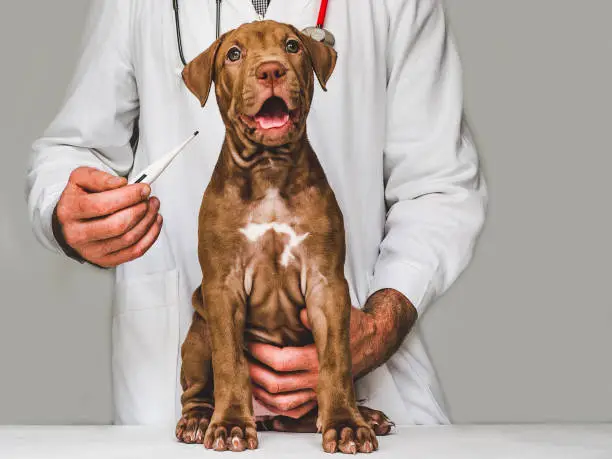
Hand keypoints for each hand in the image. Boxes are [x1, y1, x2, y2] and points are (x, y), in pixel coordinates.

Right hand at [52, 167, 162, 267]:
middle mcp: (78, 234)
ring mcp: (92, 251)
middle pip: (117, 225)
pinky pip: (135, 251)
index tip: (143, 188)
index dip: (128, 196)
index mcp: (69, 211)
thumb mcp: (81, 179)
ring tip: (153, 207)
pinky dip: (150, 235)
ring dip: (148, 220)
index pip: (102, 205)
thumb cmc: (80, 199)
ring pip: (129, 238)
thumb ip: (99, 177)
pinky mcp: (106, 260)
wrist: (71, 222)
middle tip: (148, 199)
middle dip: (140, 210)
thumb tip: (121, 183)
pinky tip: (154, 221)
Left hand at [247, 289, 416, 419]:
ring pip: (282, 403)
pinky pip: (294, 411)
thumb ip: (313, 316)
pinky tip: (264, 396)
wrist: (372, 341)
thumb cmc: (352, 326)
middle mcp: (317, 379)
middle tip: (241, 360)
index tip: (249, 342)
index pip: (280, 362)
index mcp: (318, 359)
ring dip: (261, 393)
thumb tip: (298, 311)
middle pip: (276, 385)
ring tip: (247, 378)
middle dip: (254, 373)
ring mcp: (317, 392)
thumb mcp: (336, 313)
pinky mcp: (319, 398)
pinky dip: (276, 408)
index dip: (260, 353)